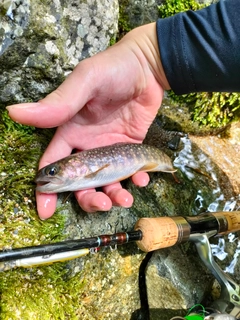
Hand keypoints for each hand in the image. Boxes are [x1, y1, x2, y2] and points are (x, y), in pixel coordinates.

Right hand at [7, 23, 169, 219]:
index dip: (48, 189)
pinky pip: (131, 172)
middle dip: (89, 198)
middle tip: (102, 204)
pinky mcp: (131, 150)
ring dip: (114, 195)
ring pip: (107, 182)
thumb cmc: (113, 70)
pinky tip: (142, 179)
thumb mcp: (85, 83)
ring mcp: (110, 150)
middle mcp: (88, 146)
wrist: (148, 67)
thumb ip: (58, 103)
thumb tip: (14, 112)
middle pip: (82, 182)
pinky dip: (136, 180)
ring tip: (125, 199)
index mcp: (70, 132)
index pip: (53, 165)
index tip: (46, 211)